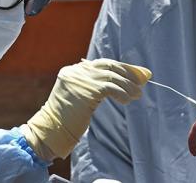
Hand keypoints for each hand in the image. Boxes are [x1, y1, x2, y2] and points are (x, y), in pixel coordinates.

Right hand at [21, 58, 151, 159]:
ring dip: (128, 85)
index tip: (136, 73)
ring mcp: (81, 79)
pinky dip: (122, 93)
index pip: (103, 64)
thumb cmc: (68, 118)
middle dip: (128, 73)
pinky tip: (128, 100)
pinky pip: (111, 88)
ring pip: (112, 76)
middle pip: (109, 66)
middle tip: (142, 81)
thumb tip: (124, 82)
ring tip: (138, 94)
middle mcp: (76, 71)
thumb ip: (97, 86)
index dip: (122, 68)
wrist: (52, 131)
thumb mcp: (81, 97)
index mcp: (74, 70)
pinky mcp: (87, 90)